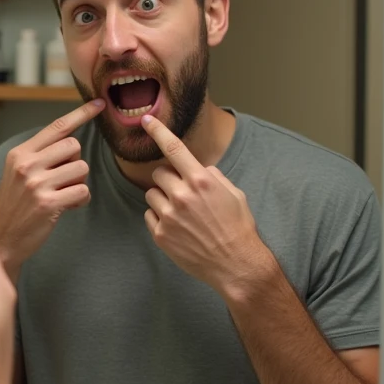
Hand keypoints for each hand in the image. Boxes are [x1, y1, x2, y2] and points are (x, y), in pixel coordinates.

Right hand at [0, 98, 104, 278]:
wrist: (2, 239)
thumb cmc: (15, 206)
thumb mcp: (18, 173)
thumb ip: (41, 155)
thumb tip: (72, 141)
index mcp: (20, 153)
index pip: (56, 127)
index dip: (81, 114)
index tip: (99, 104)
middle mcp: (26, 164)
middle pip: (74, 147)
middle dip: (75, 163)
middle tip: (62, 180)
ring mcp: (36, 184)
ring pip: (82, 169)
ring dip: (79, 183)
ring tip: (62, 195)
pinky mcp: (48, 203)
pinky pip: (83, 192)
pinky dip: (80, 200)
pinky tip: (67, 206)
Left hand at [140, 115, 276, 299]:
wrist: (236, 264)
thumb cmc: (238, 227)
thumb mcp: (233, 193)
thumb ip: (211, 176)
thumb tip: (197, 168)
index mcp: (201, 181)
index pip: (174, 148)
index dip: (158, 131)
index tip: (146, 120)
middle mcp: (182, 196)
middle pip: (159, 173)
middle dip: (169, 179)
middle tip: (183, 193)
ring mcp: (169, 216)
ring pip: (151, 194)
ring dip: (163, 198)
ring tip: (182, 213)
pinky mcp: (161, 234)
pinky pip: (149, 215)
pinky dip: (159, 217)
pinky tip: (177, 227)